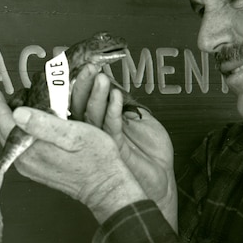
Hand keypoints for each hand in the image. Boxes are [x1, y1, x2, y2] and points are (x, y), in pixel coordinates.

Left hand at [0, 88, 146, 222]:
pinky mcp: (38, 170)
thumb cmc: (95, 159)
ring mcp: (31, 167)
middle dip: (5, 111)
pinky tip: (34, 124)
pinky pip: (22, 147)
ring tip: (21, 105)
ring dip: (14, 121)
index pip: (4, 123)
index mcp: (30, 150)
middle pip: (5, 131)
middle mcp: (25, 161)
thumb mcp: (73, 134)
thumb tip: (17, 112)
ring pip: (13, 139)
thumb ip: (43, 123)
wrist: (106, 187)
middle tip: (10, 95)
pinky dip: (24, 132)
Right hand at [76, 69, 176, 228]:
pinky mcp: (116, 150)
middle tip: (87, 67)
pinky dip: (114, 110)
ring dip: (96, 95)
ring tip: (99, 76)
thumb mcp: (136, 116)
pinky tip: (116, 96)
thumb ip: (122, 100)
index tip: (82, 63)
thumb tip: (109, 78)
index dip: (81, 83)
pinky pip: (112, 128)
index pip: (83, 100)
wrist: (162, 178)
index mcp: (99, 124)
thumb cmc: (149, 152)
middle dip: (83, 85)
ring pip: (92, 116)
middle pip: (81, 106)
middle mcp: (96, 133)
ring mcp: (104, 142)